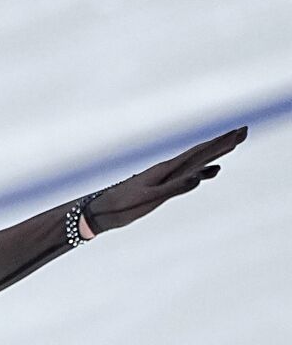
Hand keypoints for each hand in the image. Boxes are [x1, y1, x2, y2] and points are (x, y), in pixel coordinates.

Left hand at [85, 126, 247, 234]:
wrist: (100, 212)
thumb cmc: (123, 206)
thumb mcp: (149, 199)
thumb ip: (175, 188)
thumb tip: (200, 176)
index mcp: (166, 169)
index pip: (198, 152)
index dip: (219, 143)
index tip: (238, 132)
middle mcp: (167, 169)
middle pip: (200, 153)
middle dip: (222, 143)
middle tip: (243, 132)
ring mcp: (164, 177)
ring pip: (195, 162)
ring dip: (215, 154)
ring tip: (232, 145)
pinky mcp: (161, 185)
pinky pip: (188, 174)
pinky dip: (203, 170)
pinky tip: (210, 171)